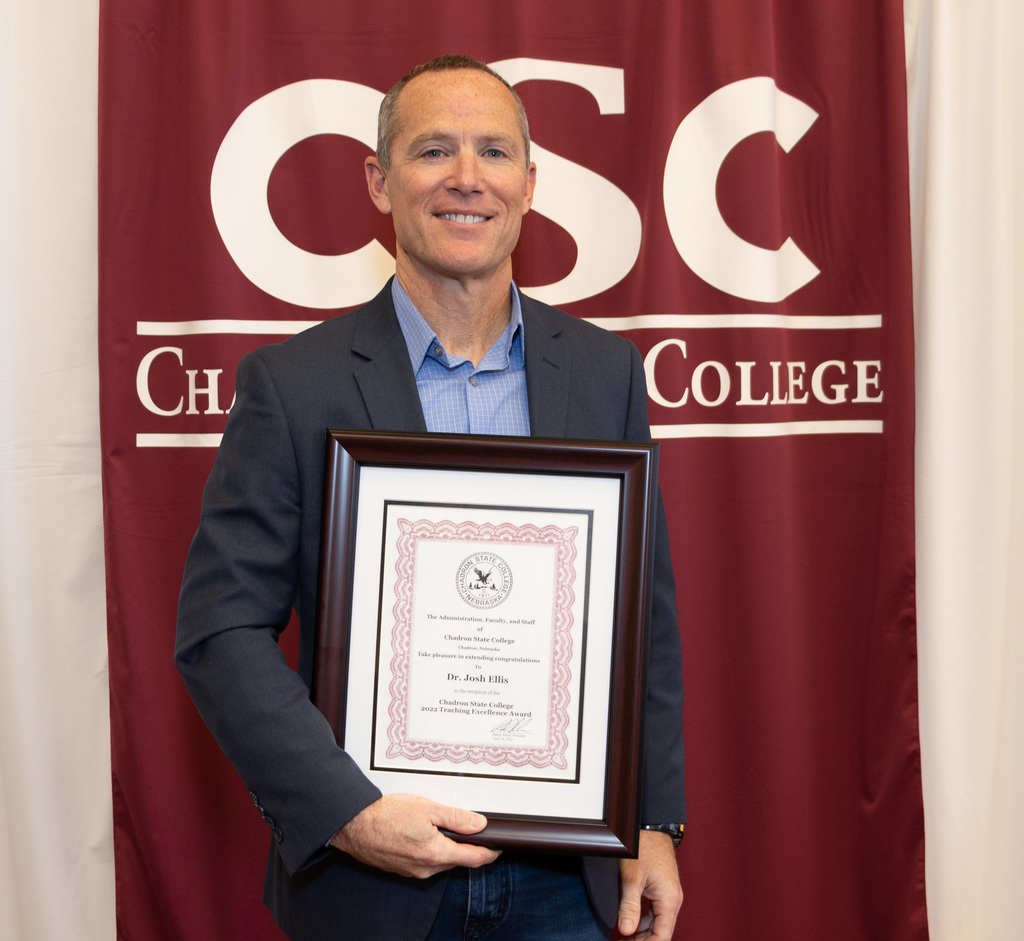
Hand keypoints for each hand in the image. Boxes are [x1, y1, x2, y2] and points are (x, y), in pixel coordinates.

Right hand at [328, 793, 500, 878]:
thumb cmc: (386, 816)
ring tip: (442, 826)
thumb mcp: (428, 808)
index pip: (474, 858)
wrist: (354, 825)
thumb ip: (456, 818)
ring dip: (447, 848)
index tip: (498, 847)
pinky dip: (430, 850)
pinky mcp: (402, 869)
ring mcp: (413, 871)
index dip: (490, 852)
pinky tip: (423, 834)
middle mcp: (426, 868)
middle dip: (467, 847)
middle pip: (458, 860)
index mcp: (436, 853)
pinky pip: (425, 862)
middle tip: (472, 829)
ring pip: (441, 861)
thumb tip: (479, 824)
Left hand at [617, 829, 682, 939]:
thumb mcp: (632, 878)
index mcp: (670, 900)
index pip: (662, 936)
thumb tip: (626, 931)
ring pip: (658, 923)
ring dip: (642, 934)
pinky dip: (643, 921)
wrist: (650, 826)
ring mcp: (668, 894)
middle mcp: (673, 900)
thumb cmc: (643, 847)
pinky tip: (630, 923)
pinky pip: (655, 912)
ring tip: (624, 938)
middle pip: (661, 932)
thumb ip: (630, 907)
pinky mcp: (662, 889)